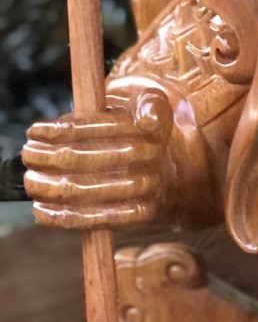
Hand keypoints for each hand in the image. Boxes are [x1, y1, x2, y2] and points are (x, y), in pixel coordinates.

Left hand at [23, 90, 171, 229]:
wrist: (165, 159)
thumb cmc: (137, 124)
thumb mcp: (146, 101)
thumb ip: (145, 102)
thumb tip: (147, 120)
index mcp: (156, 124)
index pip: (109, 126)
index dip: (70, 130)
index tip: (36, 130)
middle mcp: (157, 157)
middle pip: (96, 159)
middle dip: (54, 158)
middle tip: (28, 155)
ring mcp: (150, 187)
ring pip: (94, 191)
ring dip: (53, 188)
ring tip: (31, 181)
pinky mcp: (142, 212)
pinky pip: (102, 220)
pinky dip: (66, 218)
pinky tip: (42, 210)